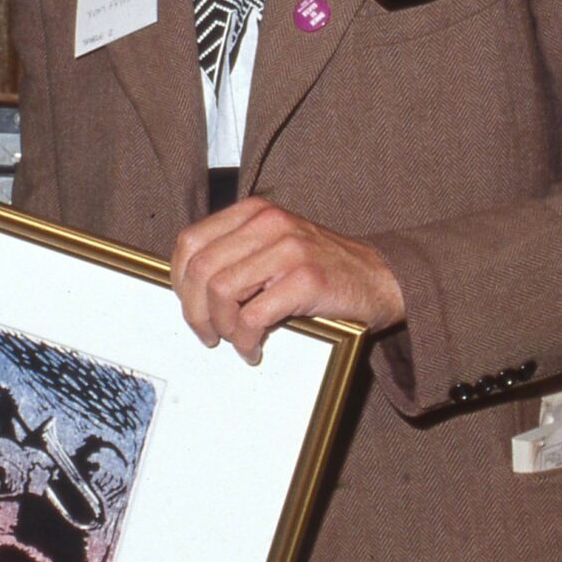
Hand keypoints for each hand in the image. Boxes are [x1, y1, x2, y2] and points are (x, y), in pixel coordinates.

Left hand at [169, 196, 404, 364]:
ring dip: (221, 327)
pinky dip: (245, 341)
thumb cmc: (322, 269)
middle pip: (200, 269)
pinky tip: (253, 349)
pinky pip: (253, 317)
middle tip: (207, 334)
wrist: (382, 279)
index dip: (179, 280)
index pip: (190, 242)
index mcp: (254, 212)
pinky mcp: (306, 279)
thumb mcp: (274, 246)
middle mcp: (269, 223)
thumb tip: (187, 286)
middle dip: (194, 310)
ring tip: (234, 340)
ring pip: (221, 292)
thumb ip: (237, 253)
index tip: (189, 304)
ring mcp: (289, 249)